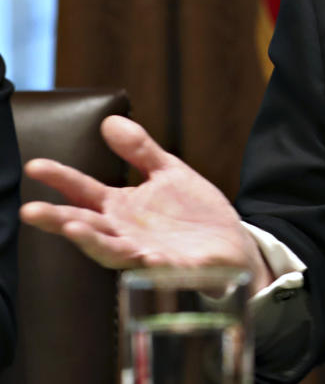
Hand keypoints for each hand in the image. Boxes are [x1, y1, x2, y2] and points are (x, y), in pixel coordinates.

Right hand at [20, 116, 272, 289]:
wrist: (231, 242)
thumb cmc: (192, 211)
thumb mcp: (167, 172)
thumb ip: (139, 150)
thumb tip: (110, 120)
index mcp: (121, 207)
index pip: (83, 191)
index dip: (60, 178)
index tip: (35, 165)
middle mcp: (125, 232)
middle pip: (85, 225)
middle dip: (58, 218)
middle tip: (30, 210)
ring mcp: (146, 252)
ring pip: (111, 250)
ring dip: (92, 241)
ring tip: (73, 227)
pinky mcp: (172, 268)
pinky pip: (157, 267)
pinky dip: (147, 262)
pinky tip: (143, 254)